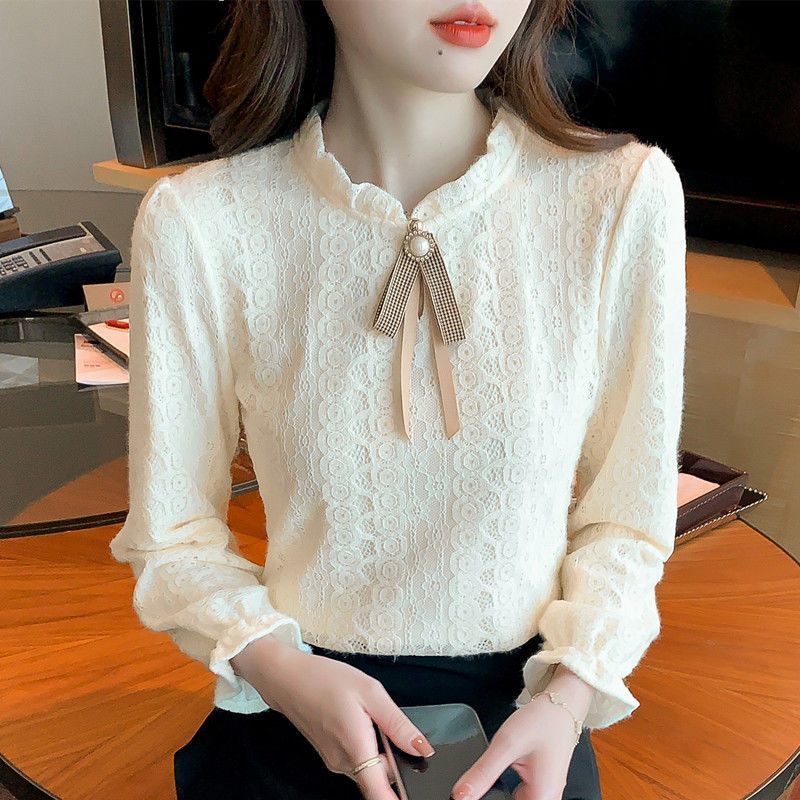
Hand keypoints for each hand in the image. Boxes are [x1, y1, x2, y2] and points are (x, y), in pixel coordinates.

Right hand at [231, 635, 436, 799]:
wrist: (287, 678)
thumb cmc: (325, 679)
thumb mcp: (371, 692)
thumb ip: (398, 724)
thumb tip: (422, 748)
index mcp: (356, 747)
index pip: (379, 794)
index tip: (411, 796)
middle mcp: (343, 763)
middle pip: (379, 778)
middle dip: (394, 762)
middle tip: (394, 731)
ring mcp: (335, 761)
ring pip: (368, 769)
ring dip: (379, 753)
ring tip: (373, 719)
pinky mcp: (330, 756)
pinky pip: (357, 760)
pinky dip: (366, 747)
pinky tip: (361, 720)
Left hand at [450, 667, 593, 799]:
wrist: (561, 704)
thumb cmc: (542, 721)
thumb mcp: (506, 745)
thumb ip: (482, 773)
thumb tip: (460, 796)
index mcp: (542, 797)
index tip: (470, 796)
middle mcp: (547, 799)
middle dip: (494, 795)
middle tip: (486, 775)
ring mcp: (545, 794)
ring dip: (501, 792)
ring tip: (497, 772)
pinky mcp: (541, 786)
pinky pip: (521, 795)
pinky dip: (508, 786)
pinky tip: (504, 772)